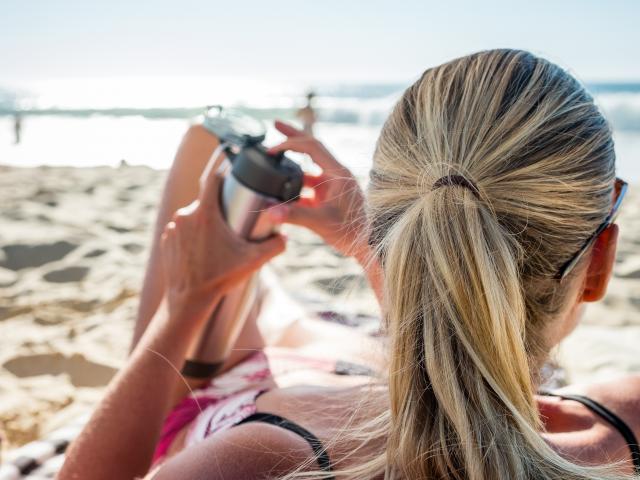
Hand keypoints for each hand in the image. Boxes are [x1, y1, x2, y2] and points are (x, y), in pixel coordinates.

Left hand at [161, 161, 284, 317]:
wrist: (188, 299)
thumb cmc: (219, 278)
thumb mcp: (252, 261)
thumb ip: (274, 246)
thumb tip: (286, 236)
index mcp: (205, 213)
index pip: (211, 179)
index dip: (222, 174)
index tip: (232, 176)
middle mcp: (185, 216)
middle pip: (205, 201)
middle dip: (219, 207)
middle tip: (233, 221)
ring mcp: (173, 227)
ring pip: (193, 216)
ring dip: (205, 222)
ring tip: (218, 238)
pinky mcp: (166, 239)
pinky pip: (182, 229)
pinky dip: (192, 234)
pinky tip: (202, 248)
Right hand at [266, 121, 367, 259]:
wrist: (369, 245)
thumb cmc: (353, 232)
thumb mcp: (322, 222)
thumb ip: (295, 216)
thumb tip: (270, 211)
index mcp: (338, 173)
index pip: (312, 146)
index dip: (290, 143)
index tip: (272, 149)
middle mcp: (336, 175)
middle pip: (312, 147)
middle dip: (292, 136)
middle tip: (274, 124)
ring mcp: (333, 186)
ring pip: (309, 168)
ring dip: (292, 163)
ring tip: (273, 158)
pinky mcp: (330, 199)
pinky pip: (310, 187)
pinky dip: (295, 186)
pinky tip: (282, 193)